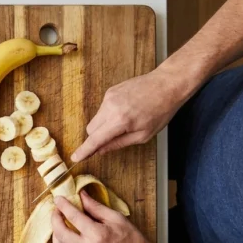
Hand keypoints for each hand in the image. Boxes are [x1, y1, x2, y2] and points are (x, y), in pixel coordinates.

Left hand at [51, 191, 158, 242]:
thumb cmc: (132, 240)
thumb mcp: (116, 218)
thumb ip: (95, 207)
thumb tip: (81, 195)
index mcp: (97, 235)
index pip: (73, 217)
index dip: (63, 206)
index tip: (58, 198)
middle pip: (59, 232)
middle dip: (54, 218)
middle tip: (57, 210)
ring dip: (56, 232)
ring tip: (61, 223)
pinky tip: (68, 235)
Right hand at [71, 68, 190, 161]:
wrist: (167, 84)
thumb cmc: (160, 111)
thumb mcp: (143, 135)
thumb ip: (118, 143)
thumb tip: (100, 150)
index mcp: (120, 121)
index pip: (96, 139)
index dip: (85, 150)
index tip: (76, 158)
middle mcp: (110, 107)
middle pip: (91, 129)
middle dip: (97, 137)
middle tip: (112, 139)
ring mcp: (109, 97)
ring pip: (96, 119)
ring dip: (104, 125)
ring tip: (126, 121)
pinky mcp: (110, 91)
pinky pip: (103, 108)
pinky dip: (109, 114)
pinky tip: (126, 111)